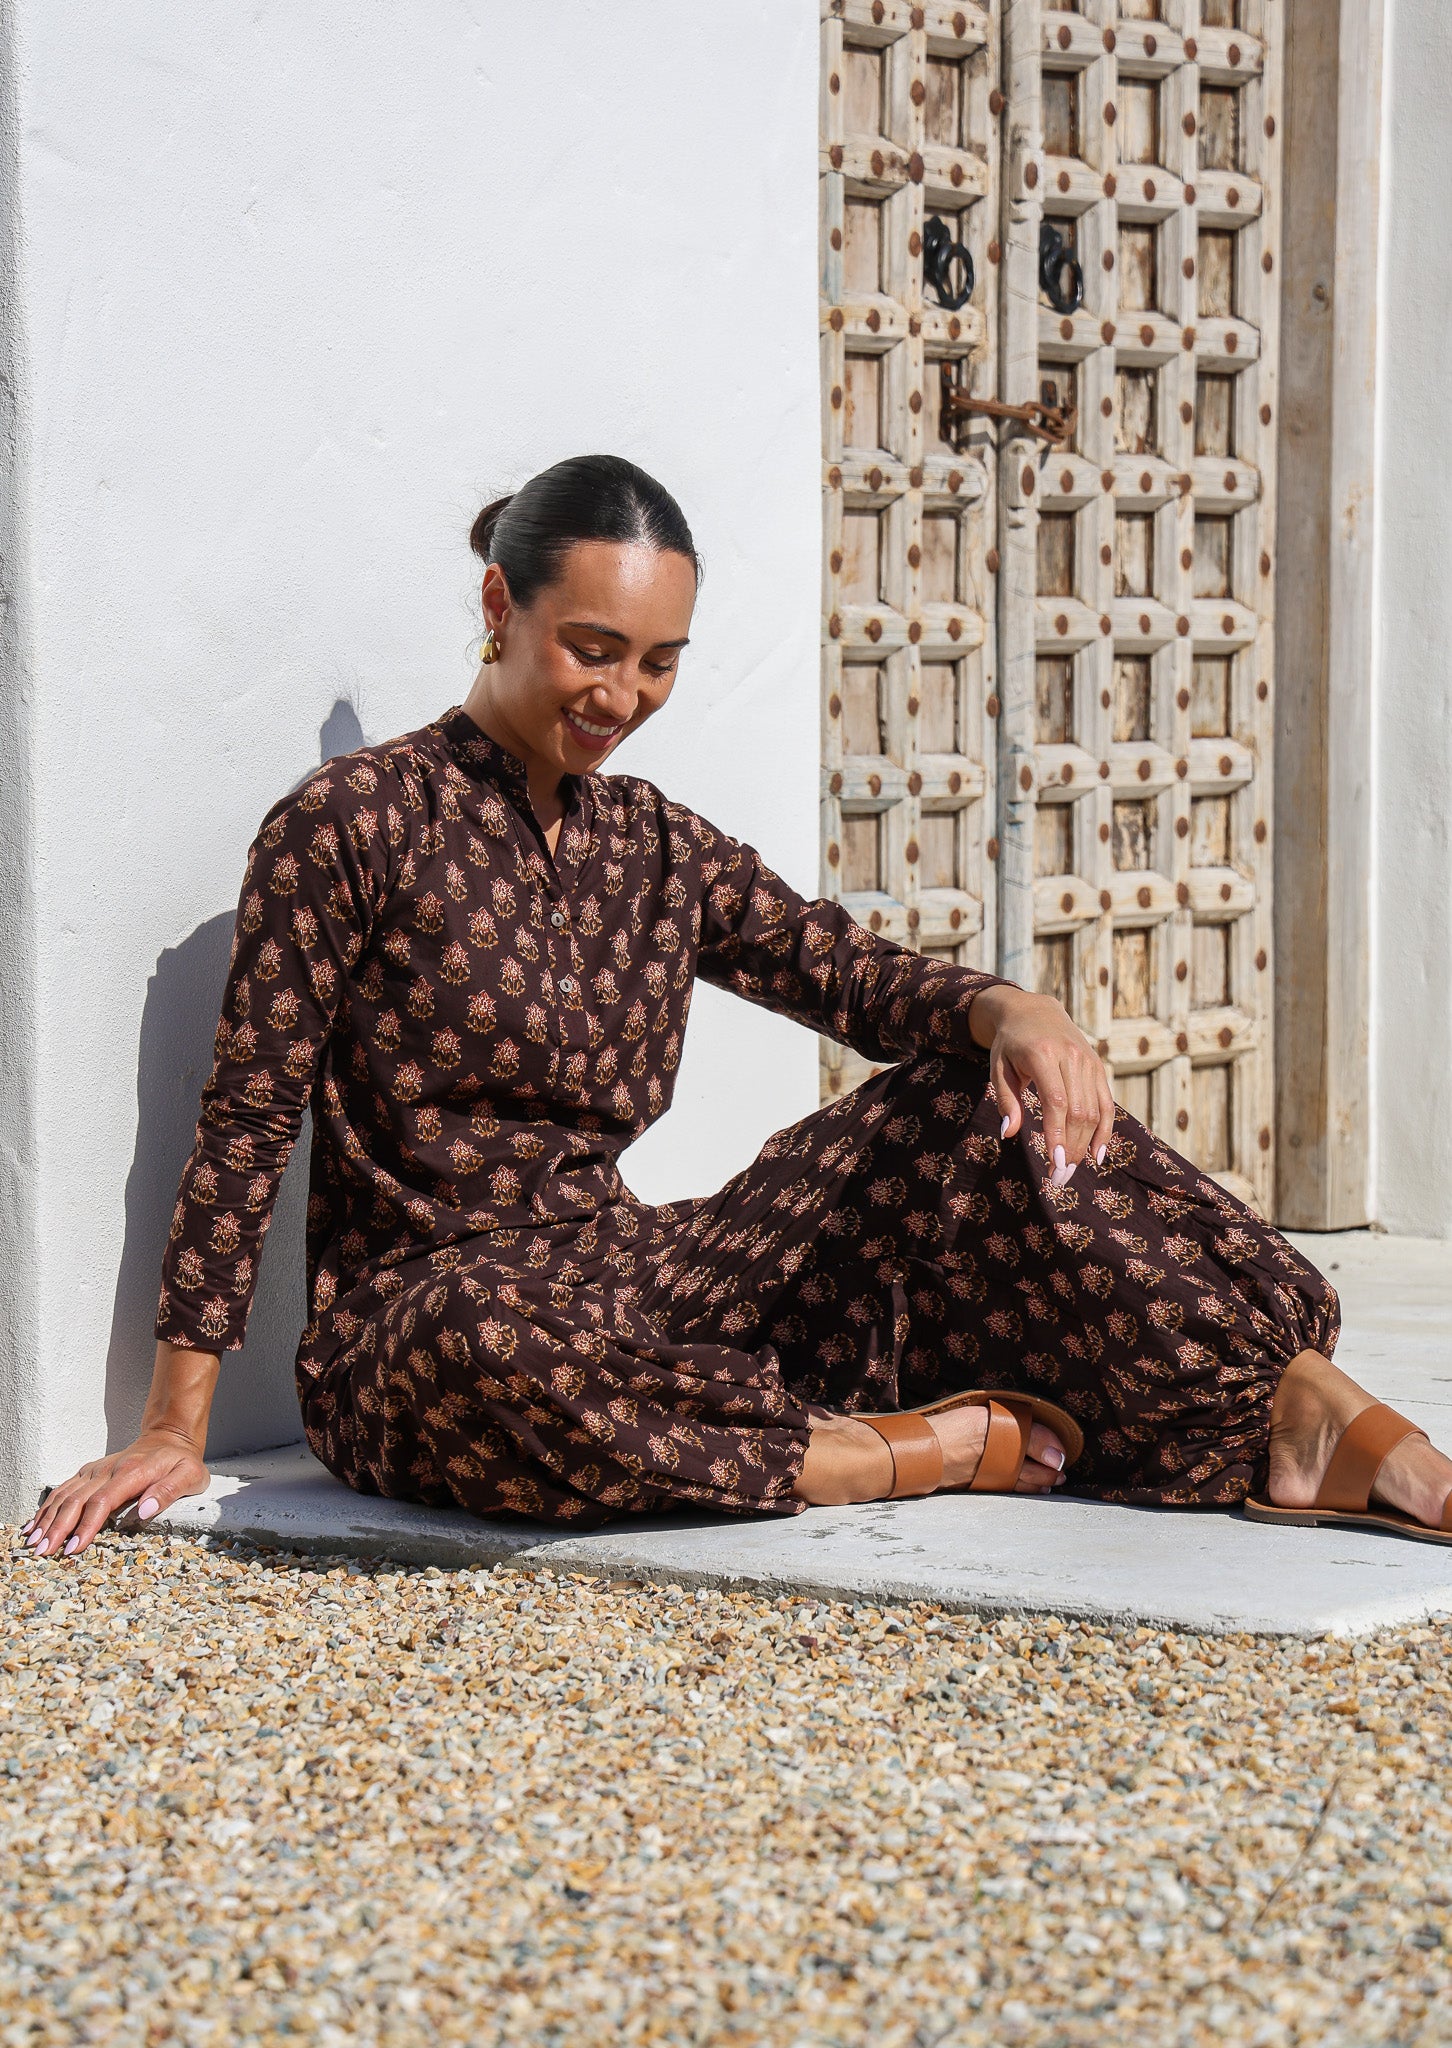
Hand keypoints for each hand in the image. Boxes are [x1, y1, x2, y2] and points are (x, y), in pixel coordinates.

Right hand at [20, 1431, 208, 1558]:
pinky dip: (47, 1506)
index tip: (73, 1547)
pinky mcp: (89, 1472)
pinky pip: (64, 1488)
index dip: (86, 1525)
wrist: (169, 1437)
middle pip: (77, 1500)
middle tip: (43, 1552)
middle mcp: (108, 1469)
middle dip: (58, 1528)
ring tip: (33, 1542)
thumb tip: (145, 1510)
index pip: (103, 1501)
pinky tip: (35, 1523)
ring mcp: (96, 1470)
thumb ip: (169, 1490)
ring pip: (65, 1494)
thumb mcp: (190, 1475)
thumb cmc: (181, 1461)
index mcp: (132, 1472)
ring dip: (47, 1518)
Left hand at [969, 986, 1114, 1184]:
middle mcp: (1071, 1057)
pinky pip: (1106, 1103)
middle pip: (1078, 1111)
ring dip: (1085, 1145)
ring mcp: (1088, 1062)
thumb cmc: (1010, 1044)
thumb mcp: (998, 1067)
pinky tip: (1097, 1155)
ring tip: (1071, 1170)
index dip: (1057, 1134)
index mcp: (1043, 1054)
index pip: (1056, 1102)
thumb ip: (1005, 1099)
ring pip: (1094, 1111)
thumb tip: (1009, 1133)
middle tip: (1058, 1177)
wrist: (1034, 1010)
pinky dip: (1105, 1131)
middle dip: (1071, 1148)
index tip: (1054, 1162)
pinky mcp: (1097, 1067)